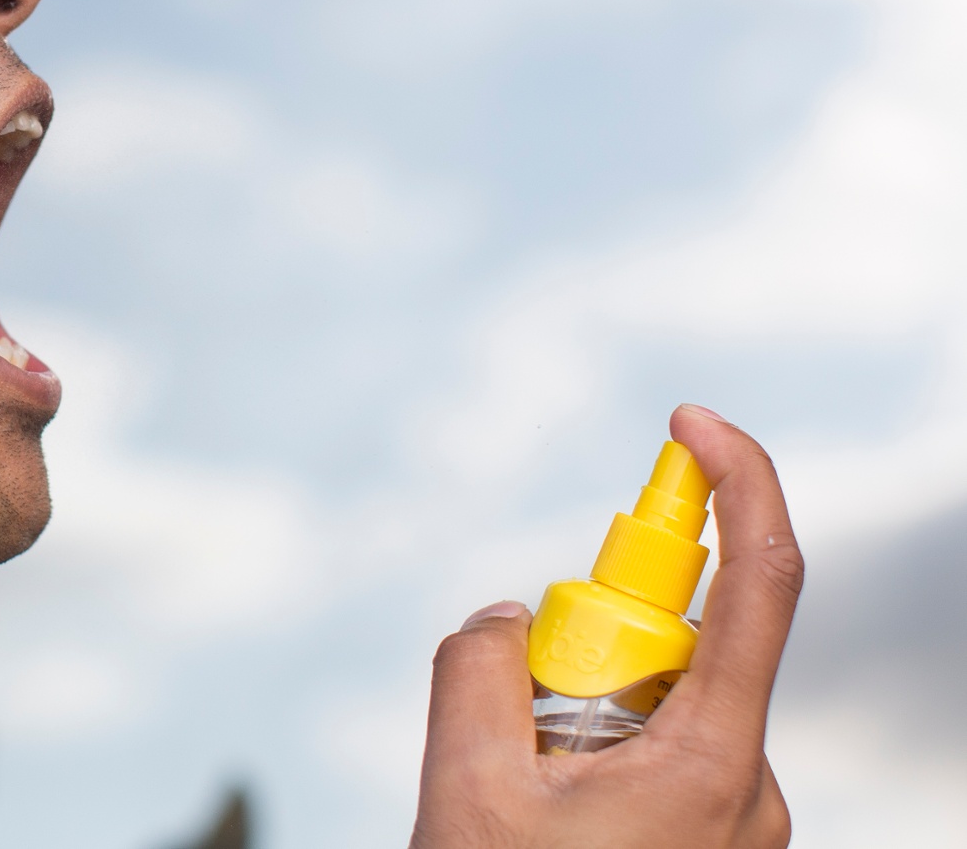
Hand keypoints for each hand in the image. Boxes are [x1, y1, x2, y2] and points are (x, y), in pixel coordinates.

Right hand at [411, 405, 802, 848]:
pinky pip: (656, 757)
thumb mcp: (462, 790)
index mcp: (715, 765)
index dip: (740, 478)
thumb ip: (477, 667)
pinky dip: (589, 759)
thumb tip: (506, 612)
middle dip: (583, 657)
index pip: (765, 581)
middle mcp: (754, 788)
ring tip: (517, 815)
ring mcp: (742, 822)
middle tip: (508, 738)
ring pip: (656, 711)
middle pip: (676, 652)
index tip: (687, 420)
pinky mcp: (718, 844)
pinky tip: (542, 825)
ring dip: (574, 722)